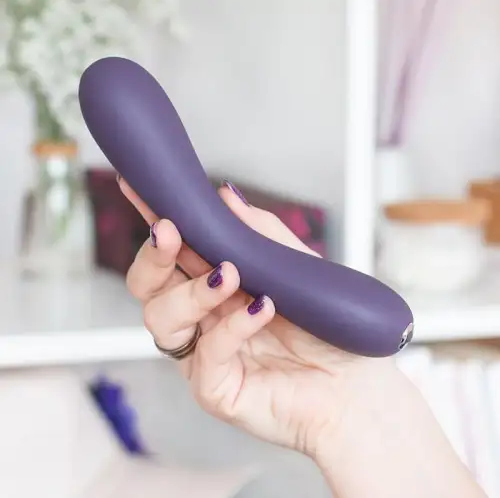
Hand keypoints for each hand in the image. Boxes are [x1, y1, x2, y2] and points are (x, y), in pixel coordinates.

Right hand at [120, 178, 389, 456]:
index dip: (154, 220)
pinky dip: (232, 327)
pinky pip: (205, 355)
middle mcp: (202, 318)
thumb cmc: (327, 327)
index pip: (174, 252)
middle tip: (171, 232)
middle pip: (147, 286)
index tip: (143, 191)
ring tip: (230, 276)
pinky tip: (261, 308)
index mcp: (215, 286)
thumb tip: (226, 197)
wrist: (357, 386)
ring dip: (192, 292)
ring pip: (161, 320)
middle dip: (154, 256)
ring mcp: (204, 354)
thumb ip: (261, 234)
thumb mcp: (297, 268)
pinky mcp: (215, 389)